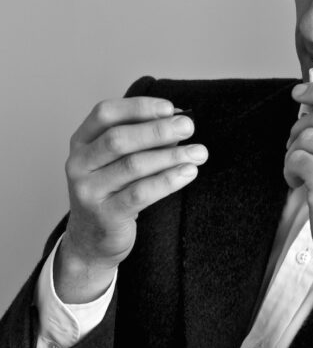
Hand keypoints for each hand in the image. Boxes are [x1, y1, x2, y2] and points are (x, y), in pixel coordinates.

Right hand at [56, 97, 207, 302]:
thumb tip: (178, 121)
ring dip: (171, 155)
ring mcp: (88, 191)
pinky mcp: (105, 215)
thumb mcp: (121, 161)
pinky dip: (168, 180)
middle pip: (119, 139)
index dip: (138, 107)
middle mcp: (79, 164)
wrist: (92, 240)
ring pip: (132, 166)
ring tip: (199, 152)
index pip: (105, 113)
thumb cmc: (114, 191)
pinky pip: (140, 193)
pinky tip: (188, 172)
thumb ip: (145, 140)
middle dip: (158, 130)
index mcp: (82, 142)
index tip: (170, 108)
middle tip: (189, 126)